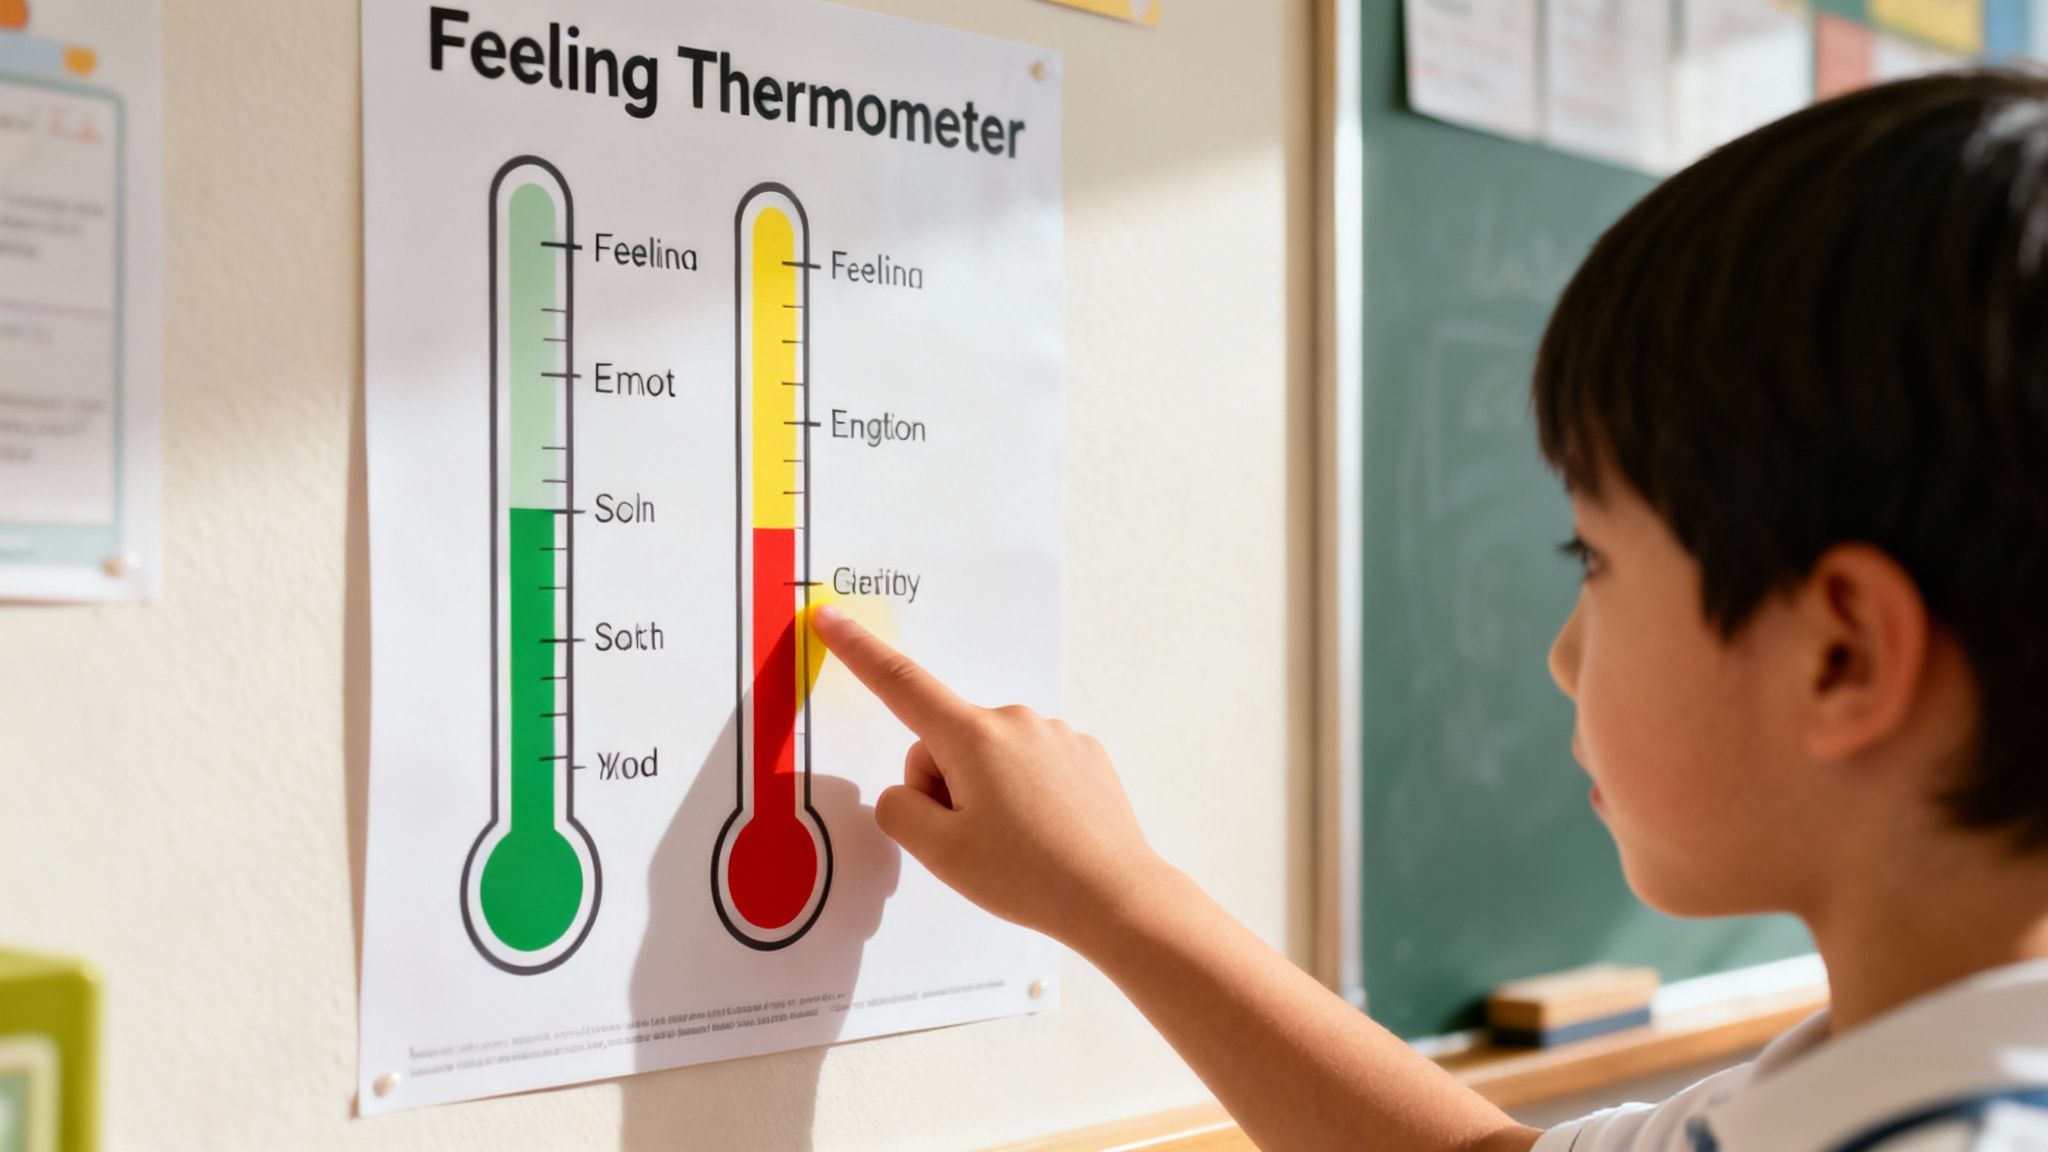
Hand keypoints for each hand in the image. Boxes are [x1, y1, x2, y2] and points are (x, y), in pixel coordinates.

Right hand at [810, 605, 1167, 944]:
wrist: (1117, 896)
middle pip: (945, 744)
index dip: (859, 652)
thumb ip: (899, 810)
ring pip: (988, 757)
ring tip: (1018, 846)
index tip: (829, 618)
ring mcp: (1055, 733)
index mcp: (973, 737)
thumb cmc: (1027, 876)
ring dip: (987, 794)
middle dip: (945, 788)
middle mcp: (1015, 720)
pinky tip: (1046, 834)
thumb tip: (910, 789)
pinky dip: (1025, 795)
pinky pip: (1028, 765)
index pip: (901, 685)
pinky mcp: (1084, 753)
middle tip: (976, 843)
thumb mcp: (939, 853)